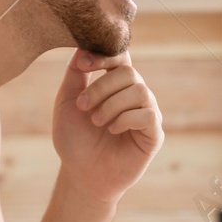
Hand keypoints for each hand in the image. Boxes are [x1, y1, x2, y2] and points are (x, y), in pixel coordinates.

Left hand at [53, 49, 163, 204]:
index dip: (104, 55)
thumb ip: (74, 74)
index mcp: (116, 86)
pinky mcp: (154, 135)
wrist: (81, 175)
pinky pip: (148, 115)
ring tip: (96, 121)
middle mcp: (135, 96)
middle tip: (83, 106)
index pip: (120, 57)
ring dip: (111, 104)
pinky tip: (112, 130)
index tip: (82, 65)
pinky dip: (125, 118)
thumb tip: (82, 46)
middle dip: (101, 86)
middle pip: (129, 73)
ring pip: (139, 91)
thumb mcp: (67, 103)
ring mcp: (147, 114)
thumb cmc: (75, 140)